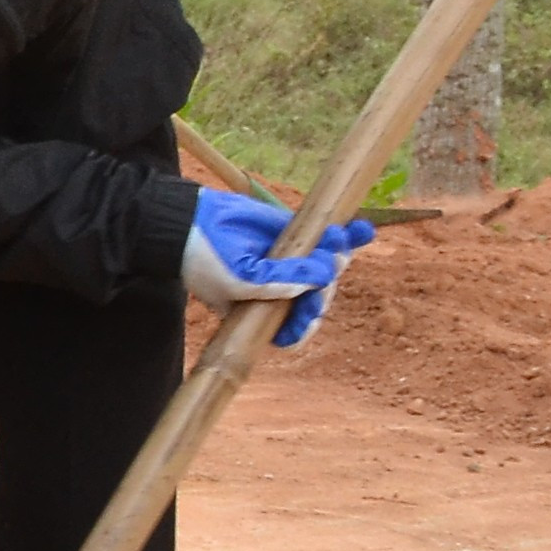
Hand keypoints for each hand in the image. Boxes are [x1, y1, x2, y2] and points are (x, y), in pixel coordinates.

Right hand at [181, 185, 376, 347]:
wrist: (186, 221)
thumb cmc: (205, 262)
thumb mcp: (240, 281)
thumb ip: (279, 283)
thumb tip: (323, 278)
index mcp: (264, 313)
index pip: (296, 329)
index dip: (308, 321)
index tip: (310, 307)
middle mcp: (282, 290)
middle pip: (317, 296)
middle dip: (325, 281)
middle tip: (322, 259)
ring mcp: (291, 262)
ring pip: (327, 267)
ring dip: (338, 254)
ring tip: (336, 236)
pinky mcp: (295, 234)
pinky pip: (327, 239)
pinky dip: (350, 236)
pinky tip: (364, 229)